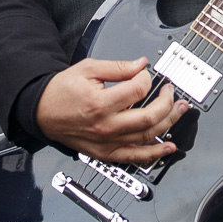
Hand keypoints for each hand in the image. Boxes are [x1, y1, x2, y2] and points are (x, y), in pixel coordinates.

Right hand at [35, 56, 188, 163]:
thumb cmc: (62, 91)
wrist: (42, 111)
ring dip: (168, 123)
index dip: (146, 78)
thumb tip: (141, 64)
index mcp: (101, 103)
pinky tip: (168, 147)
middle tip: (170, 91)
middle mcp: (106, 125)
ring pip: (147, 136)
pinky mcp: (106, 153)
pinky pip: (134, 156)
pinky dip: (154, 154)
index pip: (138, 90)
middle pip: (149, 116)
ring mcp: (107, 142)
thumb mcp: (88, 69)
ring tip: (180, 111)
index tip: (144, 74)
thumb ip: (117, 67)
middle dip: (166, 101)